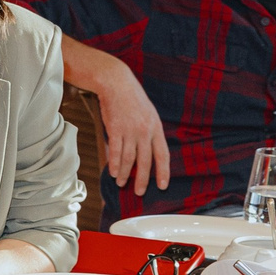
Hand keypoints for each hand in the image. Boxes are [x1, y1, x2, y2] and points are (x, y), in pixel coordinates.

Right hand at [94, 66, 171, 195]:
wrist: (117, 83)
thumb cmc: (132, 98)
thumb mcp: (148, 114)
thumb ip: (149, 132)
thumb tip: (147, 151)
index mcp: (155, 128)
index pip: (162, 155)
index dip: (163, 172)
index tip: (162, 185)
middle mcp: (144, 131)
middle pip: (145, 161)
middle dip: (142, 179)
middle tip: (139, 192)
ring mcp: (129, 130)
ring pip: (128, 159)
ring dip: (124, 174)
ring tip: (121, 183)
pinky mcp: (115, 129)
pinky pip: (115, 151)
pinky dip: (113, 164)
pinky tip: (112, 172)